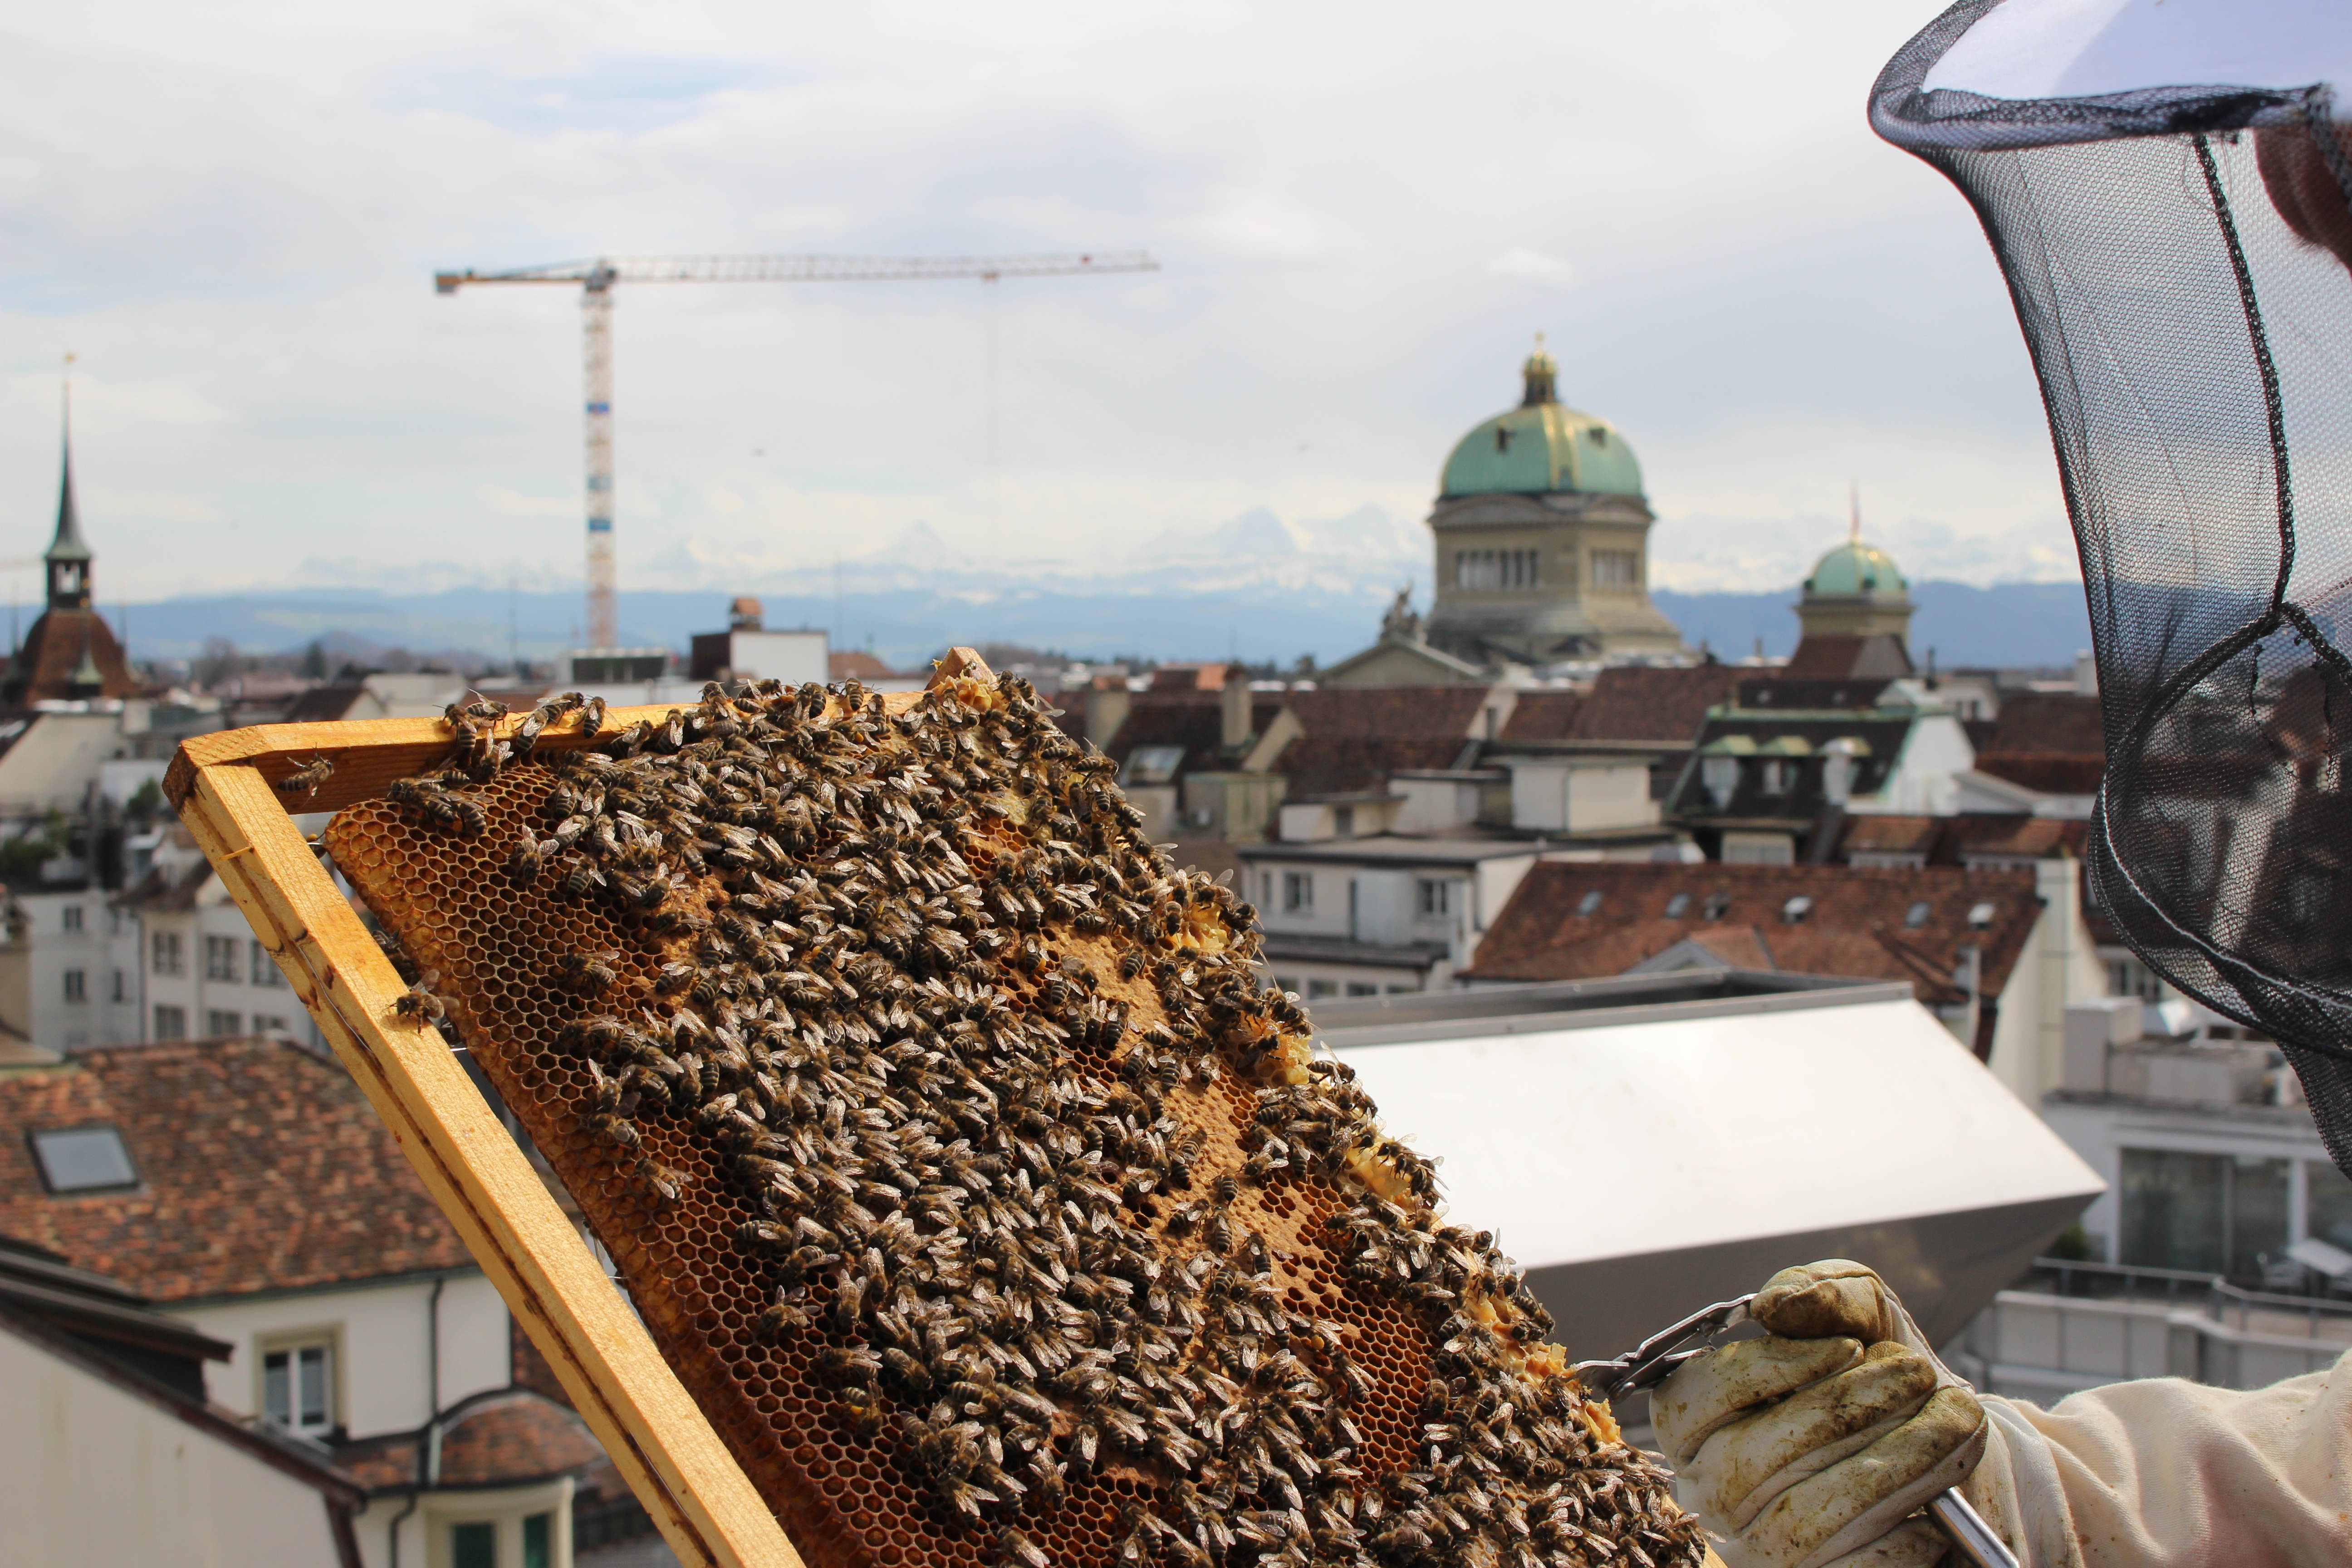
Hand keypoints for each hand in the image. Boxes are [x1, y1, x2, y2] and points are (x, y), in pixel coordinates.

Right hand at [1651, 1261, 1986, 1567]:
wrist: (1973, 1470)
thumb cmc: (1900, 1391)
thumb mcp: (1869, 1322)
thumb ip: (1822, 1294)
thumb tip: (1777, 1304)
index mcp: (1705, 1427)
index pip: (1691, 1401)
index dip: (1763, 1369)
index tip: (1846, 1347)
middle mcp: (1718, 1494)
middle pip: (1753, 1457)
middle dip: (1848, 1407)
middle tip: (1918, 1374)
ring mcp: (1764, 1553)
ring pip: (1809, 1511)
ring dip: (1895, 1460)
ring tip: (1956, 1421)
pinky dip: (1906, 1533)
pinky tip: (1940, 1506)